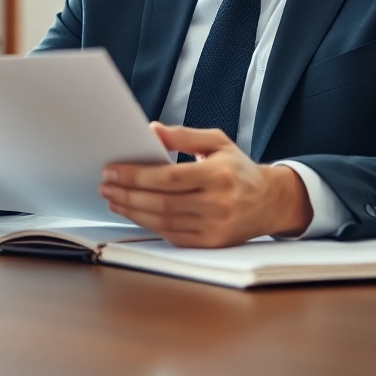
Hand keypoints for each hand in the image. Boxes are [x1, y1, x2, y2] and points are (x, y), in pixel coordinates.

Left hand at [98, 123, 312, 247]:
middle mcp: (218, 204)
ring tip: (114, 198)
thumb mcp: (217, 142)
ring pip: (163, 222)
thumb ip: (183, 135)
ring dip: (132, 210)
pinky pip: (172, 235)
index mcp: (218, 175)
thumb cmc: (239, 169)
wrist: (270, 202)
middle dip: (127, 193)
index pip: (168, 177)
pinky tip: (135, 212)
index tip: (113, 170)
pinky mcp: (210, 243)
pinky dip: (149, 224)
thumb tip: (152, 131)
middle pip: (161, 202)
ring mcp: (214, 227)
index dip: (136, 175)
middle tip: (106, 184)